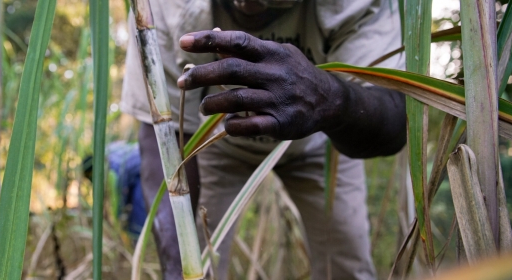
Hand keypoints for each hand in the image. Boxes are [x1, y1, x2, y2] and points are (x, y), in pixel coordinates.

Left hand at [177, 30, 347, 139]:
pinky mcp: (281, 124)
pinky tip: (226, 123)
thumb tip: (215, 41)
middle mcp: (275, 74)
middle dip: (201, 75)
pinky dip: (232, 125)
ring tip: (203, 107)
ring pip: (237, 99)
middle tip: (181, 82)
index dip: (208, 40)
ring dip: (212, 104)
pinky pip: (250, 126)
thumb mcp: (277, 55)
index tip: (184, 42)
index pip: (238, 41)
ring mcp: (278, 100)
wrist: (330, 102)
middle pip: (231, 70)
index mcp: (272, 53)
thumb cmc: (294, 75)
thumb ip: (248, 51)